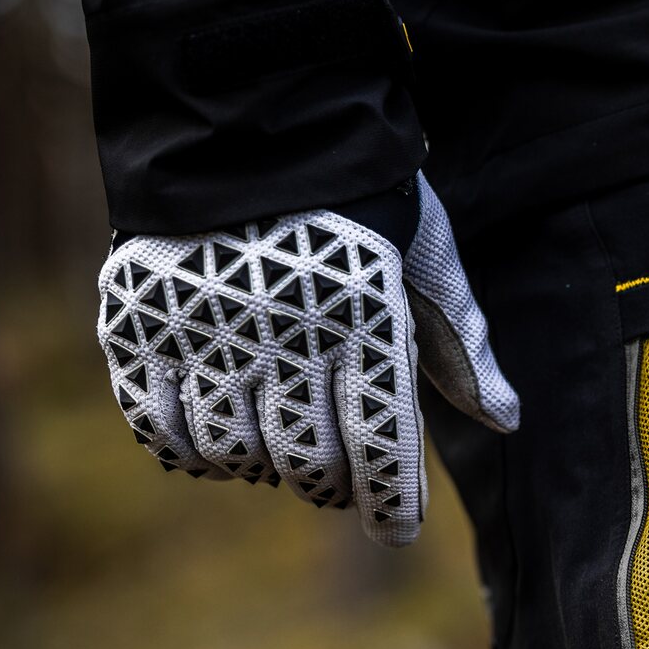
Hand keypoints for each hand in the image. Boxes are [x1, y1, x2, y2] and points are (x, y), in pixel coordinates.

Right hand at [94, 173, 517, 545]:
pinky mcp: (141, 324)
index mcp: (364, 323)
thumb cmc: (357, 198)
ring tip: (278, 449)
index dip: (393, 505)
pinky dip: (190, 449)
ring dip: (262, 468)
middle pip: (307, 461)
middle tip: (337, 482)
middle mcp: (285, 336)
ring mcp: (206, 331)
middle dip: (331, 486)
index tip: (399, 532)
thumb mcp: (426, 258)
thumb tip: (506, 420)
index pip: (383, 448)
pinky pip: (160, 426)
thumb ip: (460, 344)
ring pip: (234, 452)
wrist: (248, 117)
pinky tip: (215, 440)